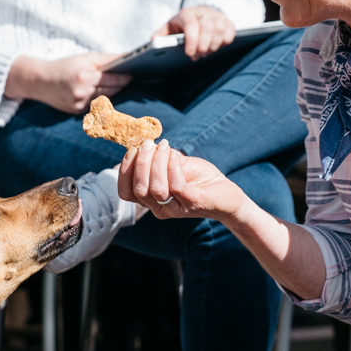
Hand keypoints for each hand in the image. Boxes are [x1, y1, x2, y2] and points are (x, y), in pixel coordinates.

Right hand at [5, 53, 130, 113]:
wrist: (40, 81)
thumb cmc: (65, 66)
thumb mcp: (84, 58)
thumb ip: (107, 59)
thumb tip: (128, 56)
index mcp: (85, 76)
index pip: (112, 79)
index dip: (125, 77)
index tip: (134, 74)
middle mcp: (82, 92)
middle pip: (111, 90)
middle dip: (121, 84)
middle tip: (132, 79)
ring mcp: (79, 104)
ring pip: (104, 98)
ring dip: (113, 92)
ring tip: (121, 85)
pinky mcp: (76, 112)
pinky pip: (95, 105)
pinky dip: (100, 99)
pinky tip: (105, 93)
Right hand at [117, 138, 245, 220]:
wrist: (226, 193)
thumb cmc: (197, 178)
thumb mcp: (172, 165)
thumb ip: (156, 159)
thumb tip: (141, 142)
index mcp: (149, 200)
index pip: (125, 191)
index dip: (125, 169)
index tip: (134, 148)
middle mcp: (158, 208)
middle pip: (138, 189)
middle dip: (141, 162)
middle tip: (150, 144)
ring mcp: (175, 208)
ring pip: (155, 189)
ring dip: (157, 162)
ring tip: (165, 146)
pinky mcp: (192, 204)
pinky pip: (176, 186)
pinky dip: (173, 167)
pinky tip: (176, 156)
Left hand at [152, 6, 235, 59]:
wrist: (195, 19)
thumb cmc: (179, 28)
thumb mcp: (167, 31)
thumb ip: (160, 36)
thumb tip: (153, 41)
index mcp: (185, 13)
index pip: (191, 24)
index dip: (192, 40)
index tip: (189, 53)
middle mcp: (202, 11)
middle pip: (208, 27)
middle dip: (203, 46)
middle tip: (198, 56)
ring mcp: (216, 14)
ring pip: (220, 28)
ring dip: (214, 45)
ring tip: (206, 52)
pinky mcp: (226, 20)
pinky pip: (231, 29)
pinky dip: (225, 40)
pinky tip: (218, 46)